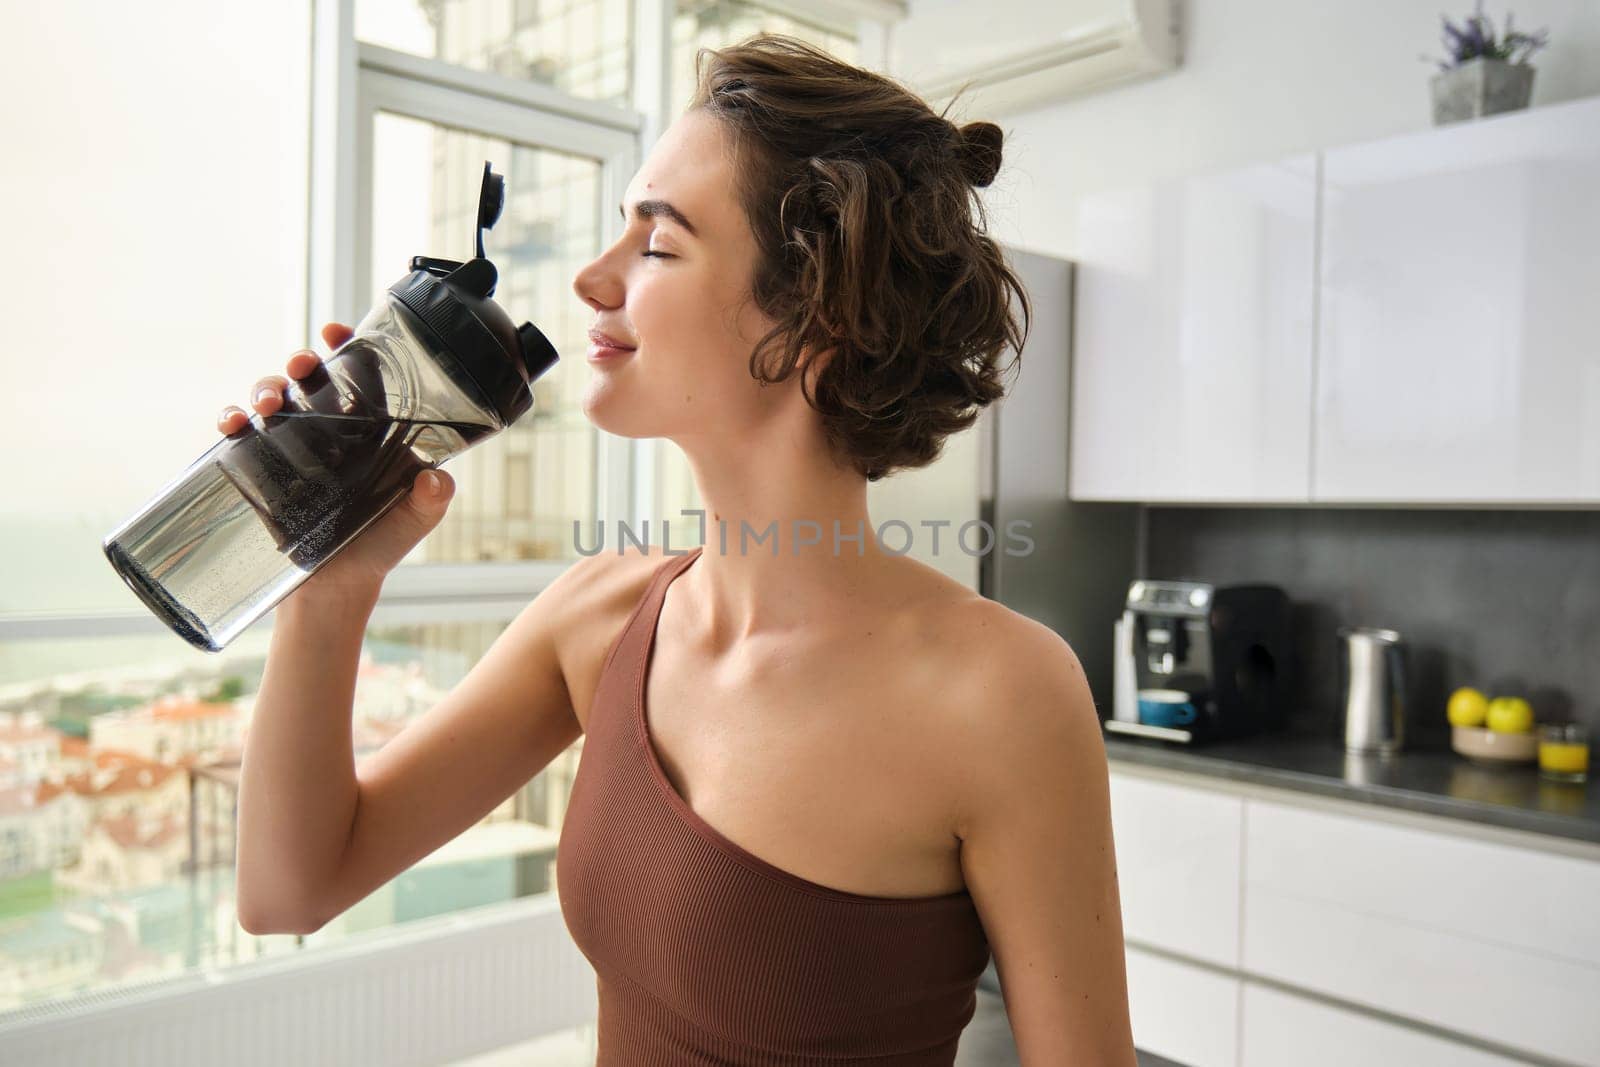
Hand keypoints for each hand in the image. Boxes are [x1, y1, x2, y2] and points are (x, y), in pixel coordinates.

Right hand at [215, 323, 455, 598]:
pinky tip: (233, 425)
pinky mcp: (260, 468)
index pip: (360, 376)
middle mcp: (330, 431)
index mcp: (370, 430)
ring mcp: (292, 446)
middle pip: (311, 379)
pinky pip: (239, 434)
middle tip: (303, 365)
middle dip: (302, 361)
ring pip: (273, 398)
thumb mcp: (413, 522)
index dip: (348, 346)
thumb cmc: (378, 548)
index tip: (337, 329)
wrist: (333, 591)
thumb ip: (430, 501)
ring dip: (266, 387)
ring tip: (269, 403)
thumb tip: (436, 480)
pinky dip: (231, 419)